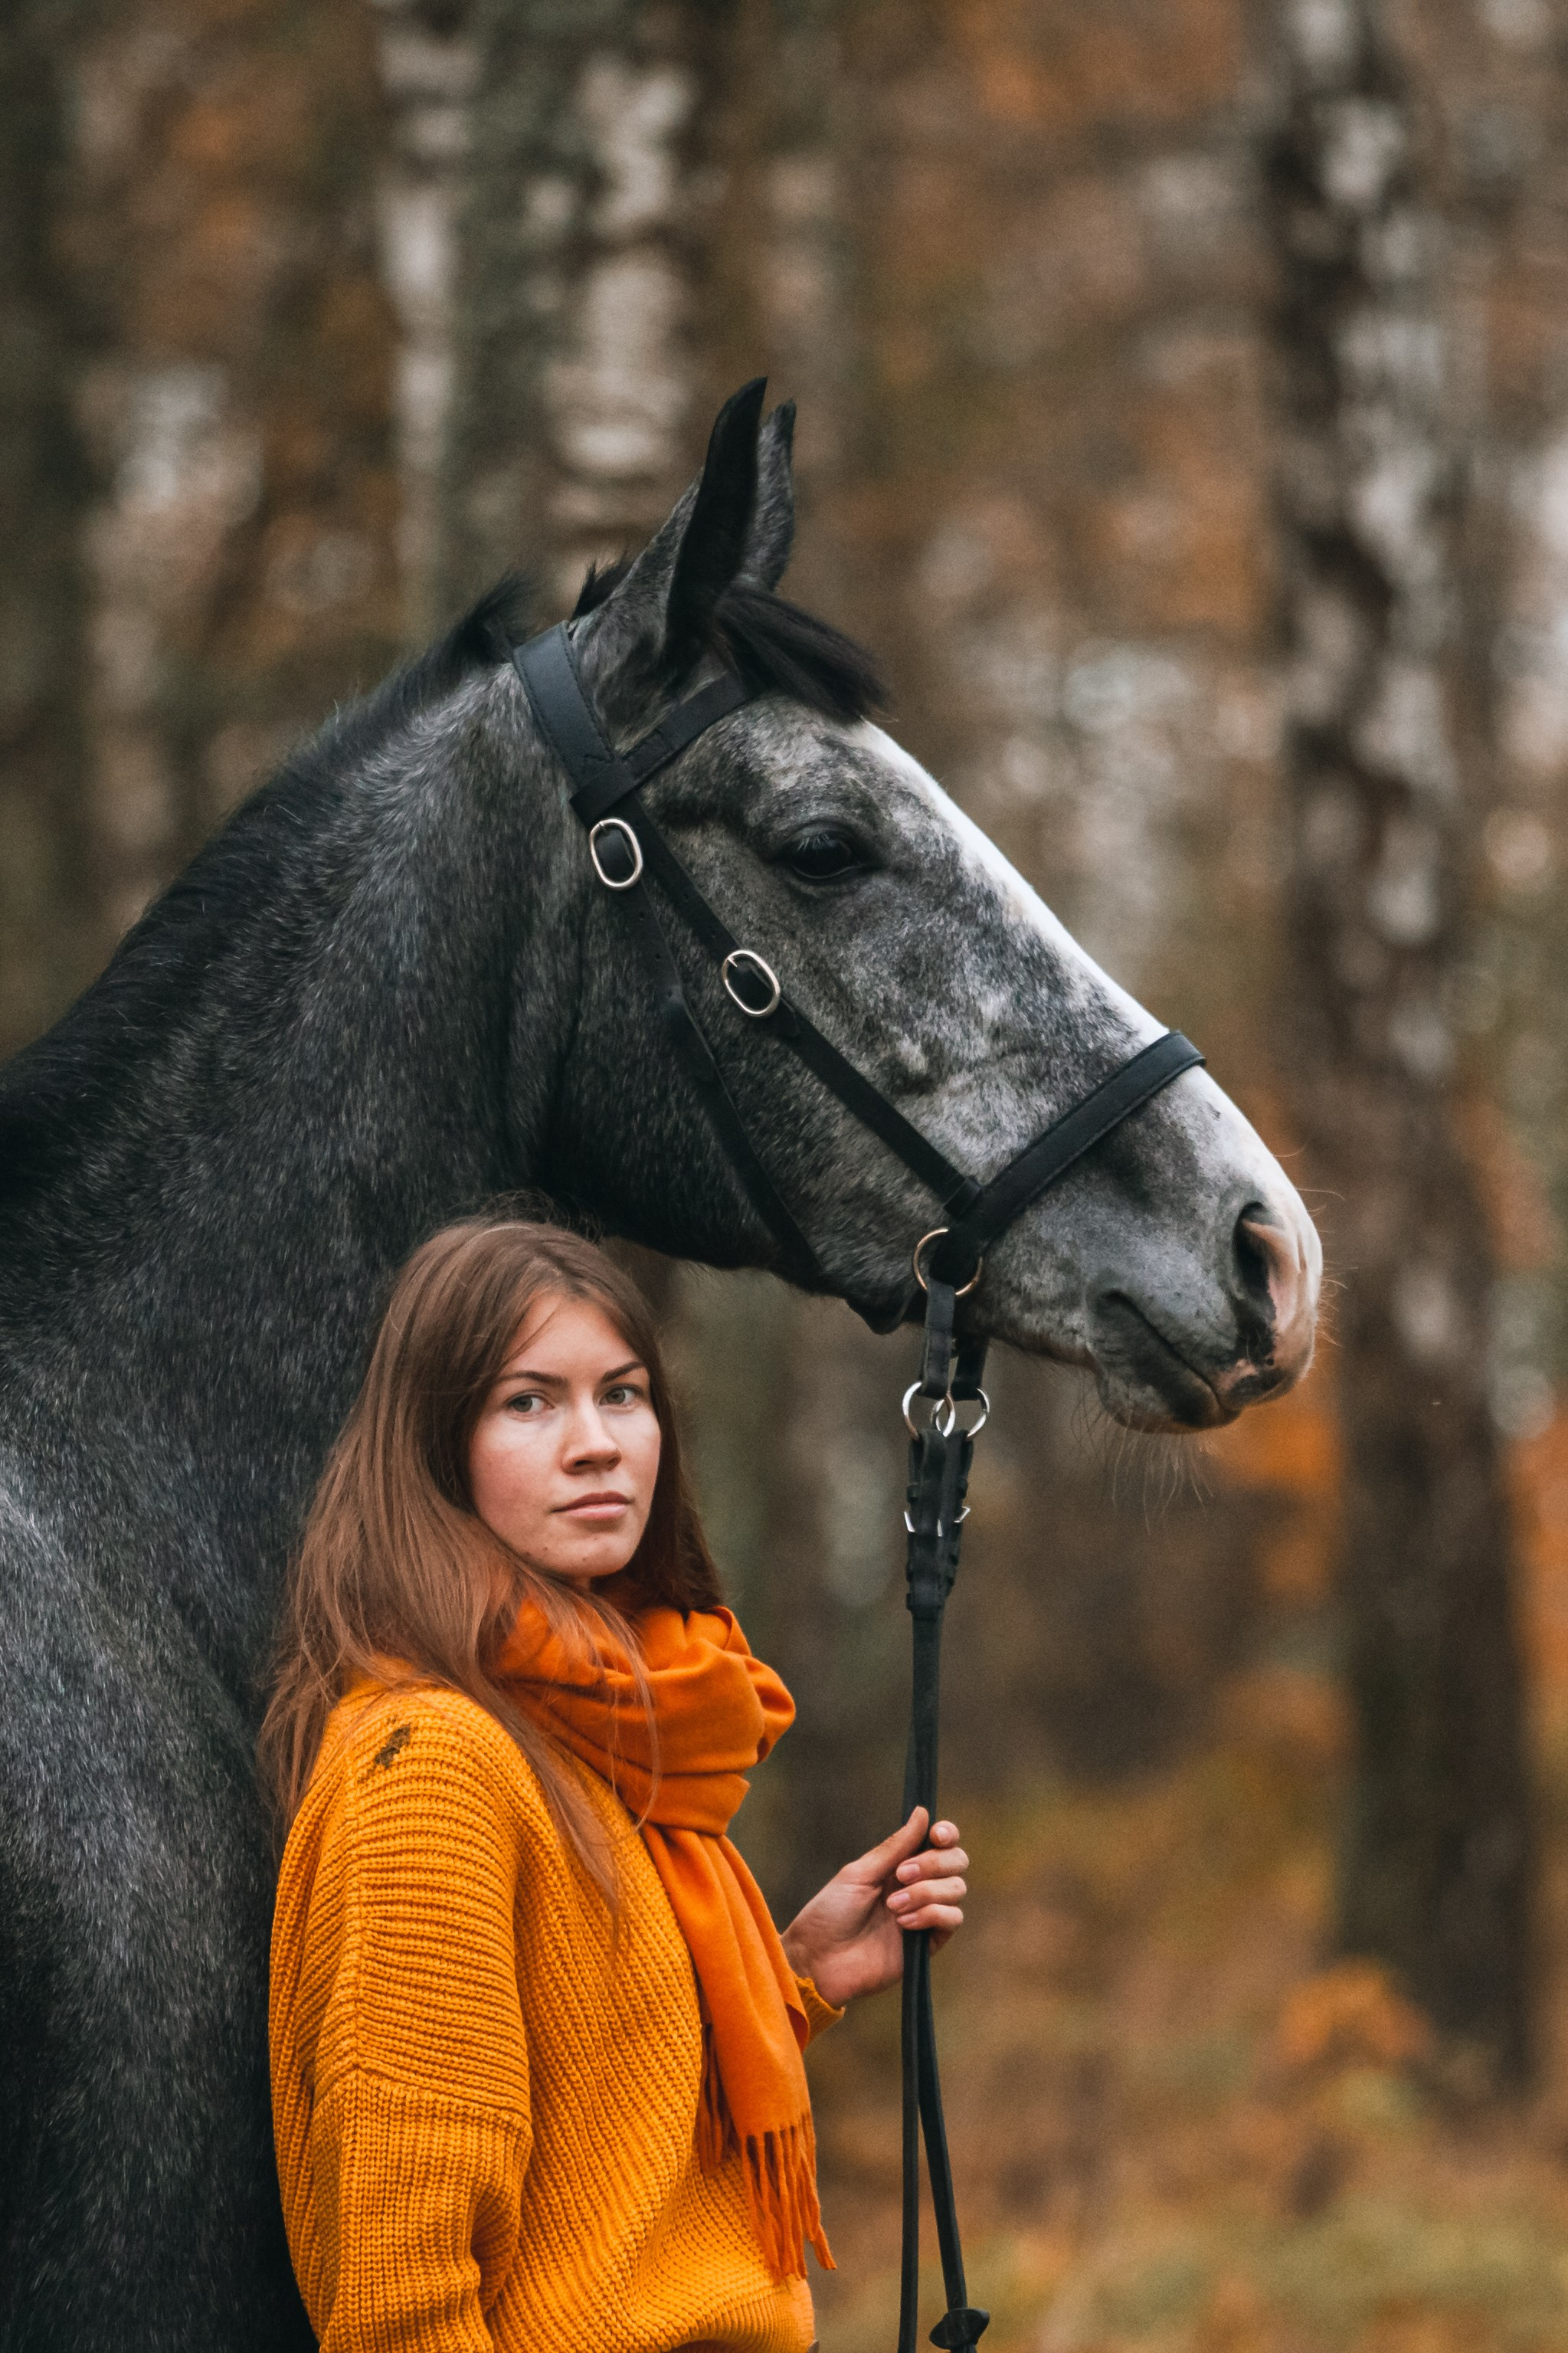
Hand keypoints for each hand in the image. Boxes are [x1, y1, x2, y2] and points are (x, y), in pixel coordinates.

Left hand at [779, 1808, 968, 2008]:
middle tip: (901, 1874)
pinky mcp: (929, 1943)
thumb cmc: (831, 1912)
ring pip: (956, 1889)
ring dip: (926, 1892)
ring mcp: (926, 1914)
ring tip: (893, 1906)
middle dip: (934, 1863)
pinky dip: (931, 1914)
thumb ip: (895, 1846)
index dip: (947, 1834)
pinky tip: (903, 1923)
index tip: (937, 1835)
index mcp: (901, 1865)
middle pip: (956, 1862)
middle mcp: (918, 1886)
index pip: (940, 1843)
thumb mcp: (860, 1873)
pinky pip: (953, 1919)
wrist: (820, 1958)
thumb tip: (923, 1812)